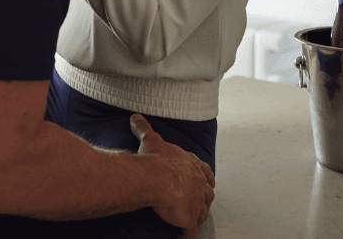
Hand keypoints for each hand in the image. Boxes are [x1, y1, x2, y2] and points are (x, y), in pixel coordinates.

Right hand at [130, 113, 214, 237]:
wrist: (155, 177)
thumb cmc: (155, 159)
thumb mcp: (151, 139)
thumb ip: (144, 127)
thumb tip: (134, 116)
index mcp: (193, 165)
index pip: (206, 171)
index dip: (206, 177)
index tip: (208, 180)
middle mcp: (198, 183)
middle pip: (208, 194)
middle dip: (205, 198)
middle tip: (200, 202)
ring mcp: (195, 202)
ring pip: (202, 212)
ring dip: (198, 215)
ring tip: (191, 219)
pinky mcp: (188, 218)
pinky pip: (190, 231)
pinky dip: (186, 235)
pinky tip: (181, 237)